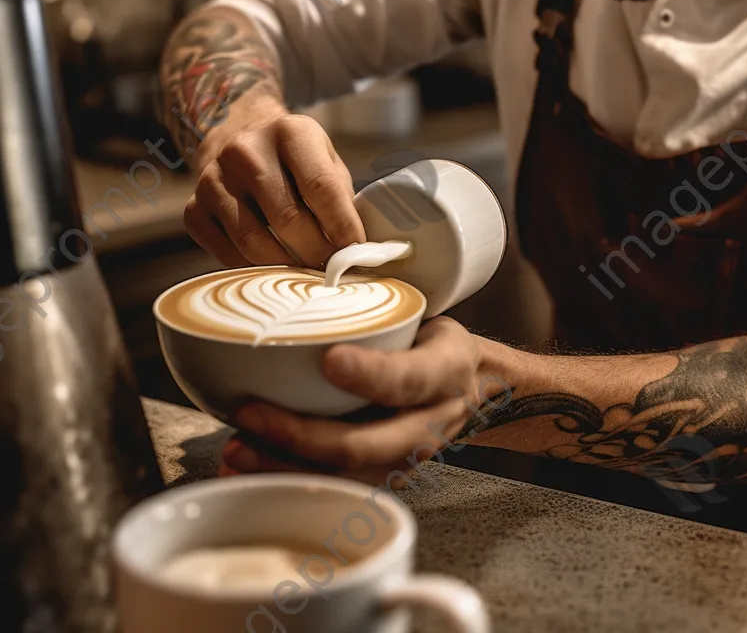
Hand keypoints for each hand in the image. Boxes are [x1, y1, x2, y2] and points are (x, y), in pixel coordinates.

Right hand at [184, 111, 365, 268]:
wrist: (240, 139)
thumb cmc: (295, 159)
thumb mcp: (325, 160)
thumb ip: (341, 197)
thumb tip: (356, 248)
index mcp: (290, 132)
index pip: (322, 188)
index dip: (342, 226)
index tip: (355, 251)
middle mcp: (246, 150)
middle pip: (288, 219)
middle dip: (316, 252)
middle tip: (331, 267)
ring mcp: (214, 179)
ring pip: (254, 242)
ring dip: (286, 266)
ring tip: (306, 269)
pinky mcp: (194, 207)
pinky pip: (226, 253)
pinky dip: (253, 267)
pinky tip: (273, 264)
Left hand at [219, 319, 506, 485]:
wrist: (478, 389)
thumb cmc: (436, 345)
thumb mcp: (425, 318)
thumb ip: (378, 312)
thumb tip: (300, 288)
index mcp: (444, 373)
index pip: (407, 378)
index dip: (368, 373)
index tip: (329, 358)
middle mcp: (428, 425)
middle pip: (365, 444)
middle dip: (300, 435)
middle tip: (249, 411)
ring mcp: (407, 460)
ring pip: (344, 477)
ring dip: (284, 466)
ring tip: (236, 448)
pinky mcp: (386, 479)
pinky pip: (337, 488)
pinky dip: (289, 481)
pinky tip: (251, 468)